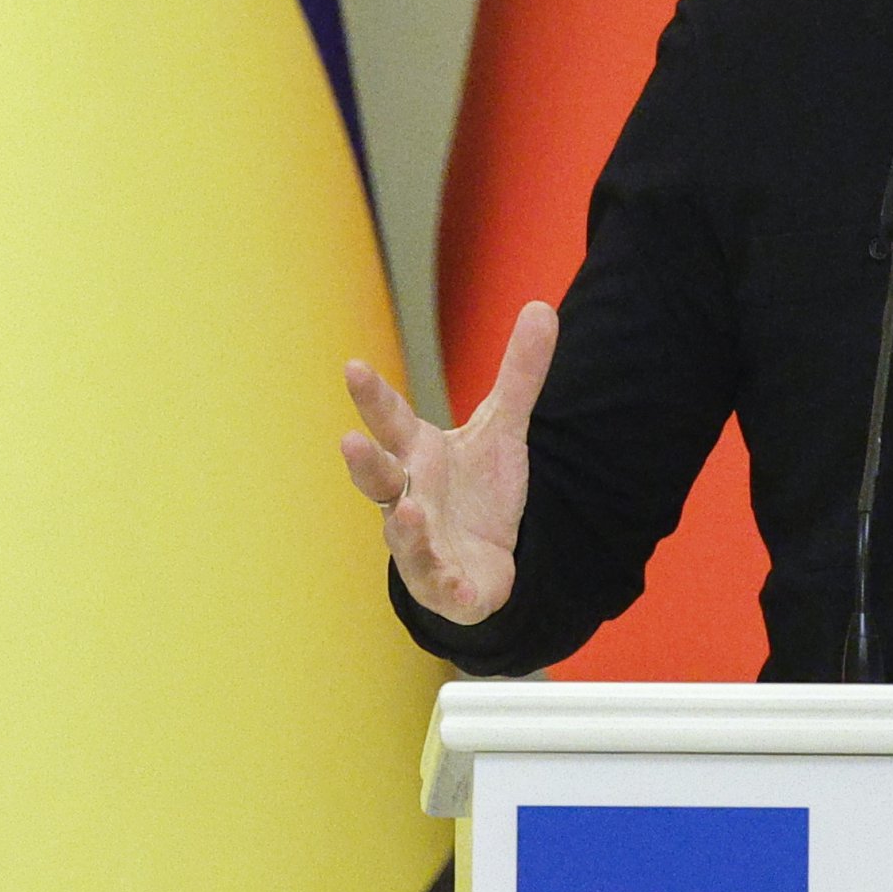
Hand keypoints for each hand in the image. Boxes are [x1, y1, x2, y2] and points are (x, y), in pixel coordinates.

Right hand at [341, 302, 556, 625]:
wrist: (485, 559)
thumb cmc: (476, 490)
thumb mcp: (502, 429)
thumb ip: (519, 374)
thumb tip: (543, 307)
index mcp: (416, 455)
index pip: (390, 421)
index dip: (371, 396)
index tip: (353, 367)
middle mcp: (407, 497)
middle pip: (379, 478)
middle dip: (364, 462)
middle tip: (349, 440)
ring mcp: (419, 544)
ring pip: (403, 535)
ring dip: (403, 524)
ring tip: (407, 508)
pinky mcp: (444, 584)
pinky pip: (441, 584)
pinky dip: (445, 584)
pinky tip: (455, 582)